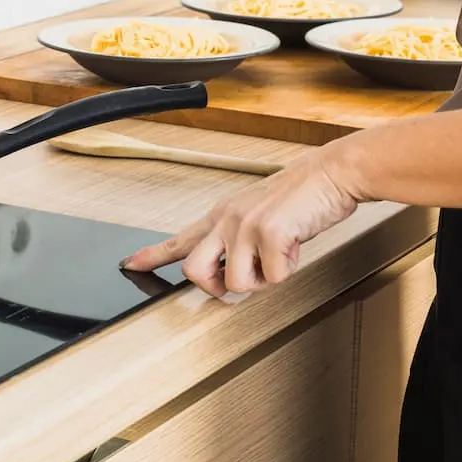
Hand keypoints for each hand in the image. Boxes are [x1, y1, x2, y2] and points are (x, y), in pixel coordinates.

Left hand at [120, 148, 359, 297]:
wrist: (332, 174)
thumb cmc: (300, 198)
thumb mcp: (256, 215)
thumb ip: (236, 240)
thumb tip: (228, 273)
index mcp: (222, 216)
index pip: (179, 239)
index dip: (152, 255)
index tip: (129, 264)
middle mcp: (227, 219)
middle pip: (194, 271)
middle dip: (214, 287)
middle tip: (236, 283)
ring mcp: (246, 226)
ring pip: (235, 283)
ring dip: (261, 281)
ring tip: (278, 258)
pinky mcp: (270, 233)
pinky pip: (273, 277)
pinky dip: (288, 270)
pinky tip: (294, 248)